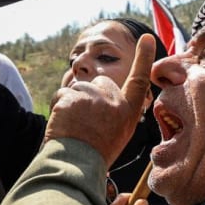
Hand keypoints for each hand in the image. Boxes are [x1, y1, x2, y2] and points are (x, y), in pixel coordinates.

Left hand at [45, 34, 154, 166]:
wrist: (76, 166)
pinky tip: (62, 125)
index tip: (146, 38)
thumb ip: (116, 112)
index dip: (144, 58)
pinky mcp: (74, 96)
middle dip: (91, 96)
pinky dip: (58, 107)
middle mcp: (115, 102)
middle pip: (101, 83)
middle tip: (85, 123)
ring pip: (79, 88)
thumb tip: (105, 94)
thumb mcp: (117, 134)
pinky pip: (62, 94)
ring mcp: (94, 97)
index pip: (139, 81)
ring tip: (73, 128)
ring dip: (72, 103)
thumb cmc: (95, 155)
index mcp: (128, 113)